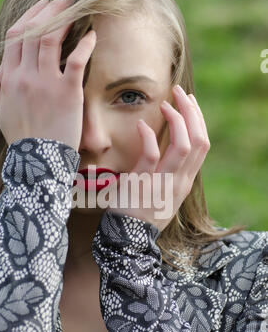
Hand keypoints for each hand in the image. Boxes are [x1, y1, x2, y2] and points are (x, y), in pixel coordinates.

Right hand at [0, 0, 96, 150]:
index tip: (41, 9)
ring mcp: (45, 83)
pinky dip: (85, 44)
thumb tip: (1, 73)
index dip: (29, 17)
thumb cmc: (24, 139)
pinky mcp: (67, 93)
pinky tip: (93, 36)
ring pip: (51, 38)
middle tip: (63, 1)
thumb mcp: (4, 112)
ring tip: (76, 8)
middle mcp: (24, 76)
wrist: (38, 162)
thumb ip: (1, 89)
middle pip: (33, 31)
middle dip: (48, 10)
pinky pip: (76, 60)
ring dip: (64, 18)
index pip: (15, 37)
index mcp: (8, 78)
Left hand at [106, 84, 210, 232]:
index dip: (199, 121)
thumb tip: (172, 149)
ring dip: (177, 119)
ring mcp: (163, 183)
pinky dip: (148, 137)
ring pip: (183, 145)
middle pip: (199, 141)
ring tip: (166, 102)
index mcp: (185, 181)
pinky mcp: (143, 184)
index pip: (203, 145)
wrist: (128, 238)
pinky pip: (151, 155)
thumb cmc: (143, 212)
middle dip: (192, 113)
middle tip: (180, 93)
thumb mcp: (165, 194)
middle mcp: (179, 181)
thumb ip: (171, 173)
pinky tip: (142, 125)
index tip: (190, 104)